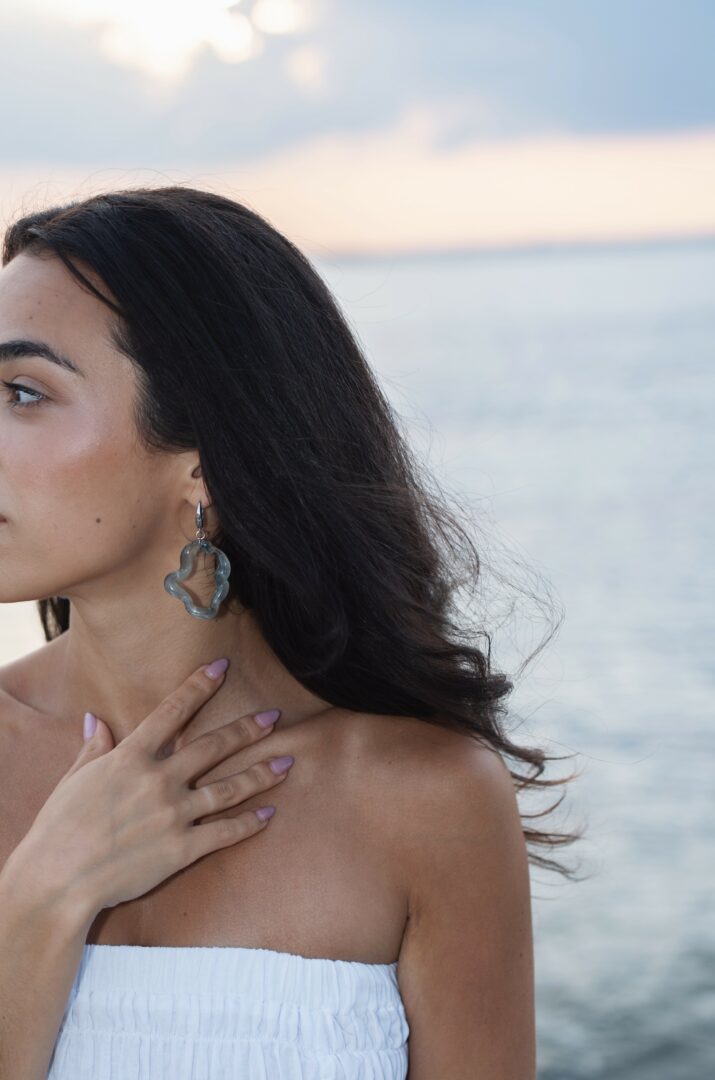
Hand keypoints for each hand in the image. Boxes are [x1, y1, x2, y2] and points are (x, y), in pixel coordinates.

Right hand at [4, 662, 291, 922]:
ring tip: (286, 763)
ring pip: (229, 789)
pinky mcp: (181, 849)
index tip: (221, 668)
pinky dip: (249, 823)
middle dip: (247, 729)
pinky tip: (269, 814)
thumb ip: (93, 749)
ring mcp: (173, 814)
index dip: (199, 687)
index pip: (172, 712)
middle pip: (213, 747)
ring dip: (261, 774)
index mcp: (130, 757)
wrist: (59, 879)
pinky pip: (224, 833)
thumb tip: (97, 721)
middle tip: (274, 717)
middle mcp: (159, 780)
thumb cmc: (58, 829)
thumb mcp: (73, 780)